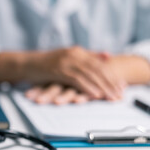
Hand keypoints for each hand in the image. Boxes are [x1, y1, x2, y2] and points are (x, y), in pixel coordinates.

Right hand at [0, 47, 125, 100]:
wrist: (27, 63)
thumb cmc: (47, 64)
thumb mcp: (68, 58)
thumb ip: (88, 56)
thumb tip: (107, 56)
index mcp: (79, 52)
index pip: (100, 65)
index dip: (112, 75)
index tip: (122, 86)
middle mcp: (75, 55)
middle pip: (98, 70)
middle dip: (111, 83)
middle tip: (120, 94)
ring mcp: (67, 61)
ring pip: (89, 75)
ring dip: (102, 87)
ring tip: (111, 97)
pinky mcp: (59, 70)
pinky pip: (76, 80)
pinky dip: (87, 87)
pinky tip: (95, 95)